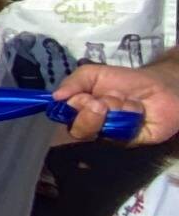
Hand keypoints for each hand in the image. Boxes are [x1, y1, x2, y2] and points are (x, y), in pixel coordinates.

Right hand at [54, 58, 178, 145]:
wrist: (160, 86)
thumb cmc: (126, 80)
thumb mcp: (94, 74)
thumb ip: (73, 82)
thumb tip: (54, 97)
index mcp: (79, 110)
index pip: (64, 117)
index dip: (69, 109)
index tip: (81, 98)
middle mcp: (91, 125)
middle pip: (77, 131)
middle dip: (88, 114)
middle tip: (101, 103)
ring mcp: (109, 135)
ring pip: (97, 133)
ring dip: (111, 111)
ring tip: (123, 101)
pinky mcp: (128, 142)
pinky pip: (120, 135)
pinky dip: (127, 117)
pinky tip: (136, 110)